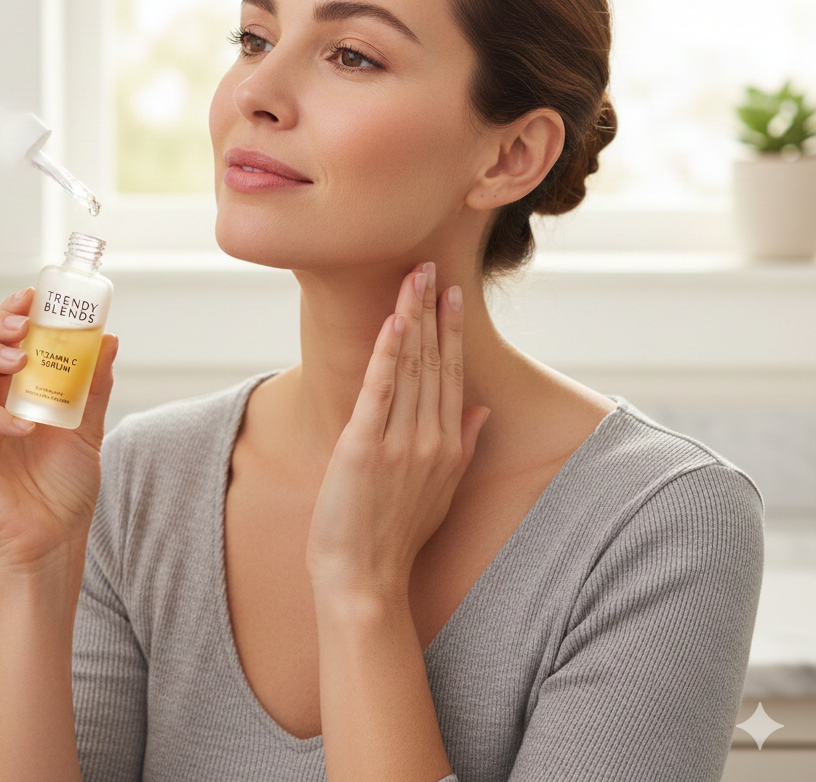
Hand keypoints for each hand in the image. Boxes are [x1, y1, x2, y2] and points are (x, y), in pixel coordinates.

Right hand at [0, 288, 117, 572]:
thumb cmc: (64, 483)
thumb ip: (93, 383)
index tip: (32, 296)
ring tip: (20, 359)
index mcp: (3, 386)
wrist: (55, 537)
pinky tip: (25, 426)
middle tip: (21, 322)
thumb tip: (110, 338)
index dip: (6, 310)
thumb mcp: (87, 425)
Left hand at [305, 263, 488, 601]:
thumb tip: (482, 407)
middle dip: (432, 310)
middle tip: (430, 265)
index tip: (452, 294)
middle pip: (433, 361)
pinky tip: (391, 321)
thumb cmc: (397, 536)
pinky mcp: (364, 447)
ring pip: (409, 367)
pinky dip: (386, 352)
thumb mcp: (442, 491)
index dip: (451, 331)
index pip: (451, 374)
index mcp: (447, 446)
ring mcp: (399, 442)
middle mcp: (430, 439)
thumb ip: (463, 445)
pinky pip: (379, 390)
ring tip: (414, 279)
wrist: (365, 580)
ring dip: (411, 318)